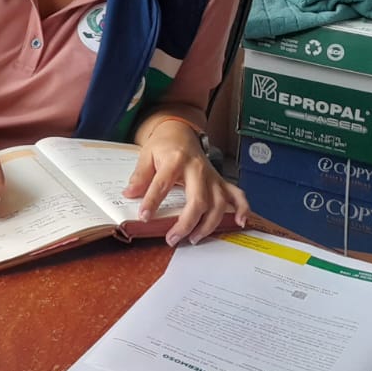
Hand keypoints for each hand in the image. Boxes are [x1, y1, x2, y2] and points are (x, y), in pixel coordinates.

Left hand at [122, 123, 249, 246]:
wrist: (181, 132)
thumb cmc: (164, 145)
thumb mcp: (146, 155)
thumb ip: (139, 176)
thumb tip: (130, 194)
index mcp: (176, 160)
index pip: (163, 184)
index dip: (152, 202)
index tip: (144, 217)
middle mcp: (198, 169)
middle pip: (198, 200)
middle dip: (186, 223)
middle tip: (172, 238)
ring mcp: (212, 176)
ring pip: (218, 203)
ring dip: (208, 224)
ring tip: (193, 238)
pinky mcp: (220, 181)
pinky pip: (237, 195)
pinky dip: (242, 209)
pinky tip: (240, 222)